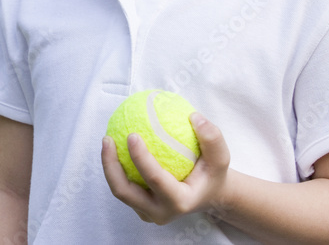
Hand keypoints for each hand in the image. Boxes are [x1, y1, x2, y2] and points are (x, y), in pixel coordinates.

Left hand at [101, 112, 230, 224]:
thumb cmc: (213, 174)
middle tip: (108, 139)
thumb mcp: (221, 158)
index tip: (132, 134)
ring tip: (107, 140)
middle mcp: (160, 212)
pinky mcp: (140, 208)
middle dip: (111, 166)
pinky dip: (117, 167)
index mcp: (180, 202)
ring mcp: (147, 212)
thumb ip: (212, 138)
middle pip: (125, 192)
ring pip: (120, 191)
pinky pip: (124, 186)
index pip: (155, 180)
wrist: (209, 196)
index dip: (140, 158)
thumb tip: (194, 117)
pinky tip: (115, 144)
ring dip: (109, 166)